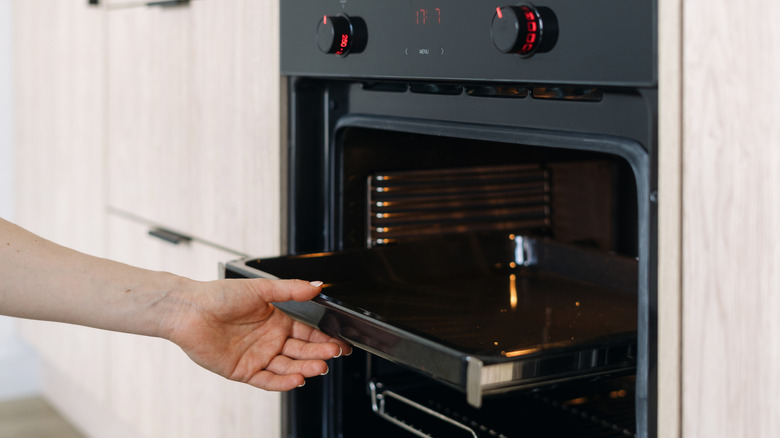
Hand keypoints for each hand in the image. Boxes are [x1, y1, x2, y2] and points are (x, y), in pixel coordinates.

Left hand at [164, 278, 351, 390]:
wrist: (189, 310)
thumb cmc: (219, 295)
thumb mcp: (261, 288)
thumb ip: (291, 289)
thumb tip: (316, 286)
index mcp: (276, 319)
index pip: (307, 332)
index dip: (324, 337)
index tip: (340, 341)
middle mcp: (269, 339)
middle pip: (302, 351)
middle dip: (319, 353)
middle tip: (334, 353)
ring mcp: (258, 356)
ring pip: (288, 367)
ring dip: (305, 367)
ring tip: (319, 366)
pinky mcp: (244, 371)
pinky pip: (267, 380)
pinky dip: (283, 382)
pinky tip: (297, 379)